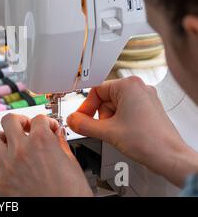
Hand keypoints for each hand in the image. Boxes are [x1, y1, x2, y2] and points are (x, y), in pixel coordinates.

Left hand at [0, 114, 92, 196]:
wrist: (65, 213)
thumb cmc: (71, 193)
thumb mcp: (72, 162)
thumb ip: (61, 144)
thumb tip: (57, 135)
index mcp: (42, 141)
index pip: (39, 119)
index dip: (46, 122)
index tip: (48, 128)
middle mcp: (22, 149)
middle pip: (9, 120)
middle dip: (18, 121)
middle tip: (24, 128)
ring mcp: (8, 164)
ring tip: (6, 143)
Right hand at [67, 76, 197, 186]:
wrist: (170, 157)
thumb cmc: (148, 141)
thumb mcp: (107, 131)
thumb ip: (83, 124)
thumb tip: (72, 120)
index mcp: (128, 85)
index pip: (95, 91)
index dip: (86, 107)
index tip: (82, 119)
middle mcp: (139, 88)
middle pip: (105, 99)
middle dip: (101, 116)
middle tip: (103, 129)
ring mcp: (146, 98)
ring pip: (115, 106)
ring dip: (111, 121)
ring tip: (118, 133)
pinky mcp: (149, 109)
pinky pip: (126, 111)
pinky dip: (121, 122)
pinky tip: (125, 133)